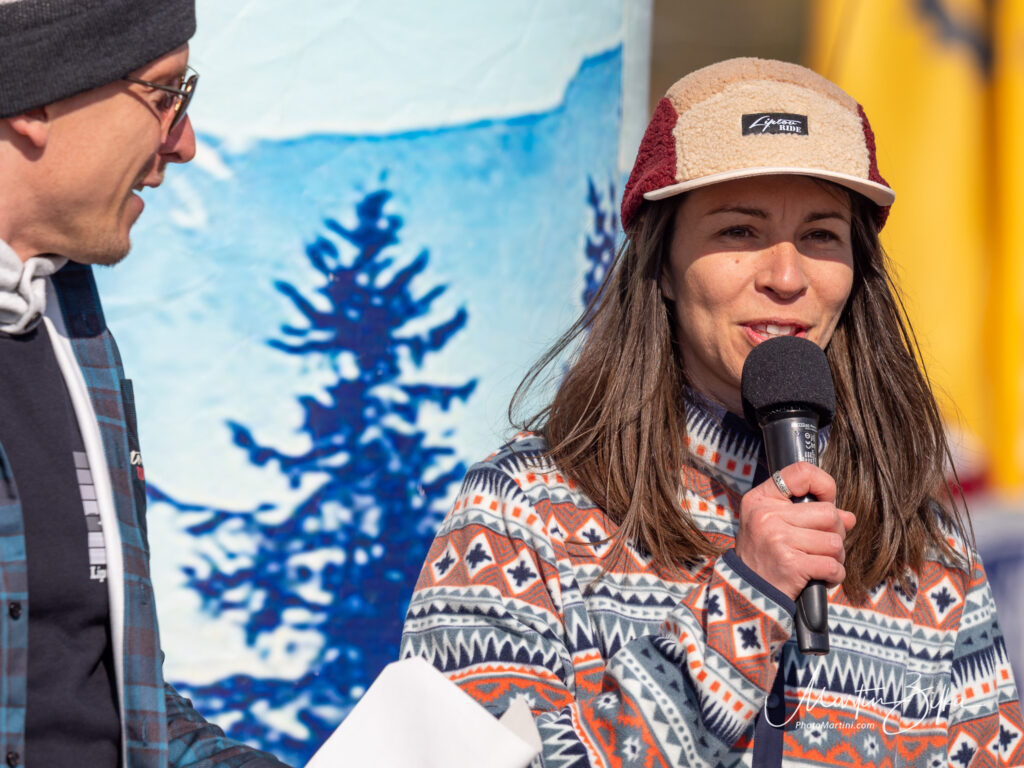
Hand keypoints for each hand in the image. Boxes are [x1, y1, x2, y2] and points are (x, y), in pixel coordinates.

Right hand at [734, 462, 855, 601]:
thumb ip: (810, 516)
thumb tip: (849, 517)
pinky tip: (821, 578)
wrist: (746, 593)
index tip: (826, 501)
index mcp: (760, 499)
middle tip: (822, 546)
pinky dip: (834, 575)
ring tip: (819, 563)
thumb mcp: (775, 526)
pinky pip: (833, 566)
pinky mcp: (791, 565)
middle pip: (829, 513)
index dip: (824, 485)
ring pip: (834, 542)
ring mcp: (777, 539)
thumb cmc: (764, 556)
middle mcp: (766, 515)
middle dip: (835, 533)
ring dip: (835, 557)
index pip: (801, 473)